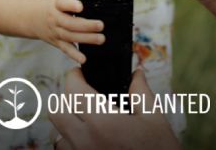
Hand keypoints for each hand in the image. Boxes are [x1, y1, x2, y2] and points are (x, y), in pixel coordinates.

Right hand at [33, 0, 104, 63]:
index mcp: (56, 4)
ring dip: (86, 39)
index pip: (62, 4)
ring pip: (70, 36)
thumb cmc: (52, 5)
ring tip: (100, 39)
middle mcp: (55, 18)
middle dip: (86, 25)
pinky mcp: (56, 42)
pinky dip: (74, 55)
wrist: (30, 17)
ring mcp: (55, 31)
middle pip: (70, 23)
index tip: (80, 6)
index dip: (71, 5)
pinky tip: (83, 59)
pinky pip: (65, 49)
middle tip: (101, 25)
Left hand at [51, 68, 179, 149]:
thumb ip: (141, 93)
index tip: (80, 72)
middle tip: (81, 92)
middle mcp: (85, 141)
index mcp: (103, 122)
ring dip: (67, 122)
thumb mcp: (155, 119)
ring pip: (57, 133)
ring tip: (87, 118)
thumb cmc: (159, 149)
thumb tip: (137, 74)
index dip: (74, 77)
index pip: (73, 91)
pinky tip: (89, 138)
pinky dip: (70, 141)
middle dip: (66, 97)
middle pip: (56, 111)